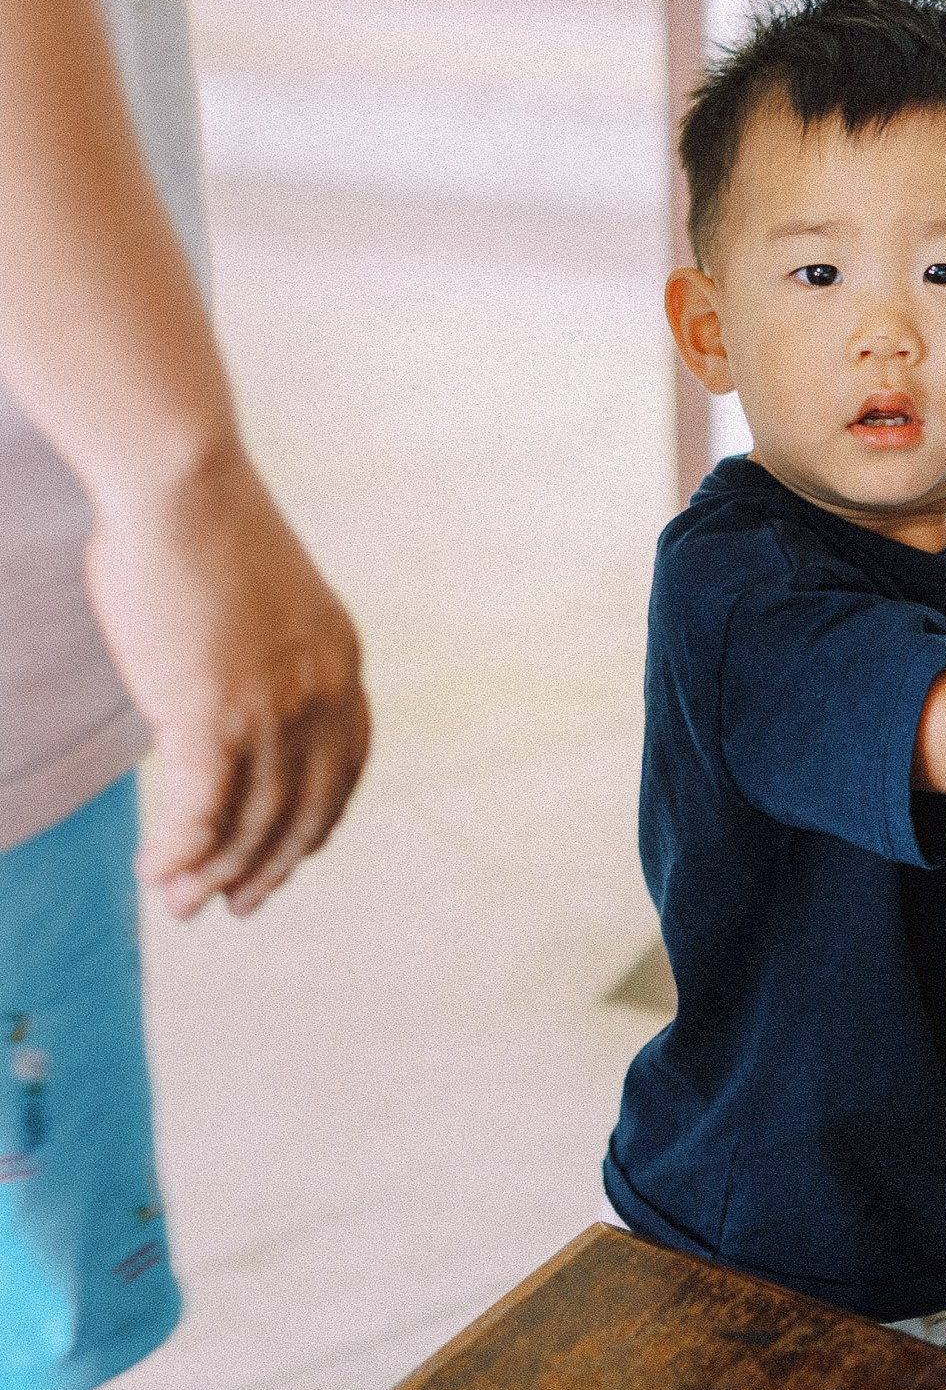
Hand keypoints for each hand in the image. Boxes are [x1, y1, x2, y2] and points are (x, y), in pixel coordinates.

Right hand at [86, 445, 369, 917]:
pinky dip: (179, 850)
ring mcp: (269, 710)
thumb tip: (221, 693)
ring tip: (183, 903)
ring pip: (250, 821)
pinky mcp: (211, 716)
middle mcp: (319, 694)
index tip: (291, 854)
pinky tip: (156, 871)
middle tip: (237, 906)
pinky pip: (200, 810)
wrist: (180, 483)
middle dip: (270, 866)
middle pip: (304, 809)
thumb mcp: (260, 599)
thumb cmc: (199, 525)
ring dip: (214, 872)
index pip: (346, 767)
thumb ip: (261, 655)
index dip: (318, 821)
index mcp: (340, 663)